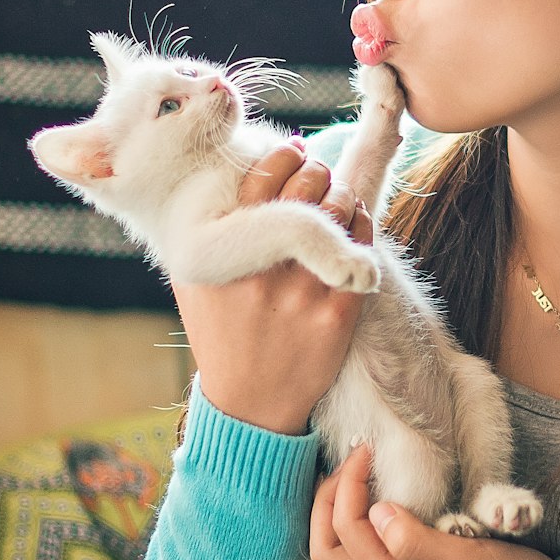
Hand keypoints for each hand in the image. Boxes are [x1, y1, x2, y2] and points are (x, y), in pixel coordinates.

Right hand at [172, 140, 372, 434]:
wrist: (250, 405)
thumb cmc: (222, 332)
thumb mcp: (196, 281)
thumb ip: (208, 231)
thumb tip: (232, 170)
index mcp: (223, 256)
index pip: (263, 177)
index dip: (286, 156)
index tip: (294, 154)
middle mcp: (262, 271)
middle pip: (308, 187)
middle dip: (318, 171)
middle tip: (317, 176)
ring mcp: (303, 293)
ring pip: (341, 210)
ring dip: (343, 195)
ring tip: (336, 200)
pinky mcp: (338, 313)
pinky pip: (363, 246)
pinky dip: (361, 225)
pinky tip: (352, 227)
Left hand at [310, 446, 559, 559]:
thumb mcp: (467, 559)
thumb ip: (416, 541)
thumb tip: (377, 512)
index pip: (347, 532)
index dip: (347, 486)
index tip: (366, 452)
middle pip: (327, 552)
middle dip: (327, 503)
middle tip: (350, 464)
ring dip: (333, 517)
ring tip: (349, 480)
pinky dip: (347, 532)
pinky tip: (364, 509)